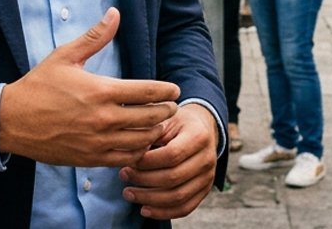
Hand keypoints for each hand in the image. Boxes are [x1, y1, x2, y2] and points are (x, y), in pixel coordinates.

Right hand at [0, 8, 179, 166]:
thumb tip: (114, 13)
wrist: (12, 120)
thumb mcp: (65, 56)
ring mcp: (97, 142)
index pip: (146, 92)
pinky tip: (139, 143)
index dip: (166, 90)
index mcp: (101, 91)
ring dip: (154, 132)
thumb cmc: (39, 85)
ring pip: (140, 141)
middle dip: (166, 111)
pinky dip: (137, 151)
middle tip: (172, 106)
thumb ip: (95, 36)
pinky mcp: (90, 159)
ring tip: (159, 124)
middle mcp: (103, 119)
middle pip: (150, 118)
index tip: (174, 89)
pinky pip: (124, 158)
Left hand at [120, 103, 218, 220]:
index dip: (147, 162)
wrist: (201, 128)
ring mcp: (208, 177)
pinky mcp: (204, 190)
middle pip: (173, 177)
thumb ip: (150, 133)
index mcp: (198, 136)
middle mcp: (207, 158)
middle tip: (123, 175)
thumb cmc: (178, 123)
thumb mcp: (165, 119)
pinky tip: (144, 209)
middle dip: (144, 180)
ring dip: (149, 199)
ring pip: (178, 196)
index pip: (171, 155)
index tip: (128, 162)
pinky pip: (185, 208)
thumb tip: (133, 154)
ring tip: (129, 193)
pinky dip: (163, 213)